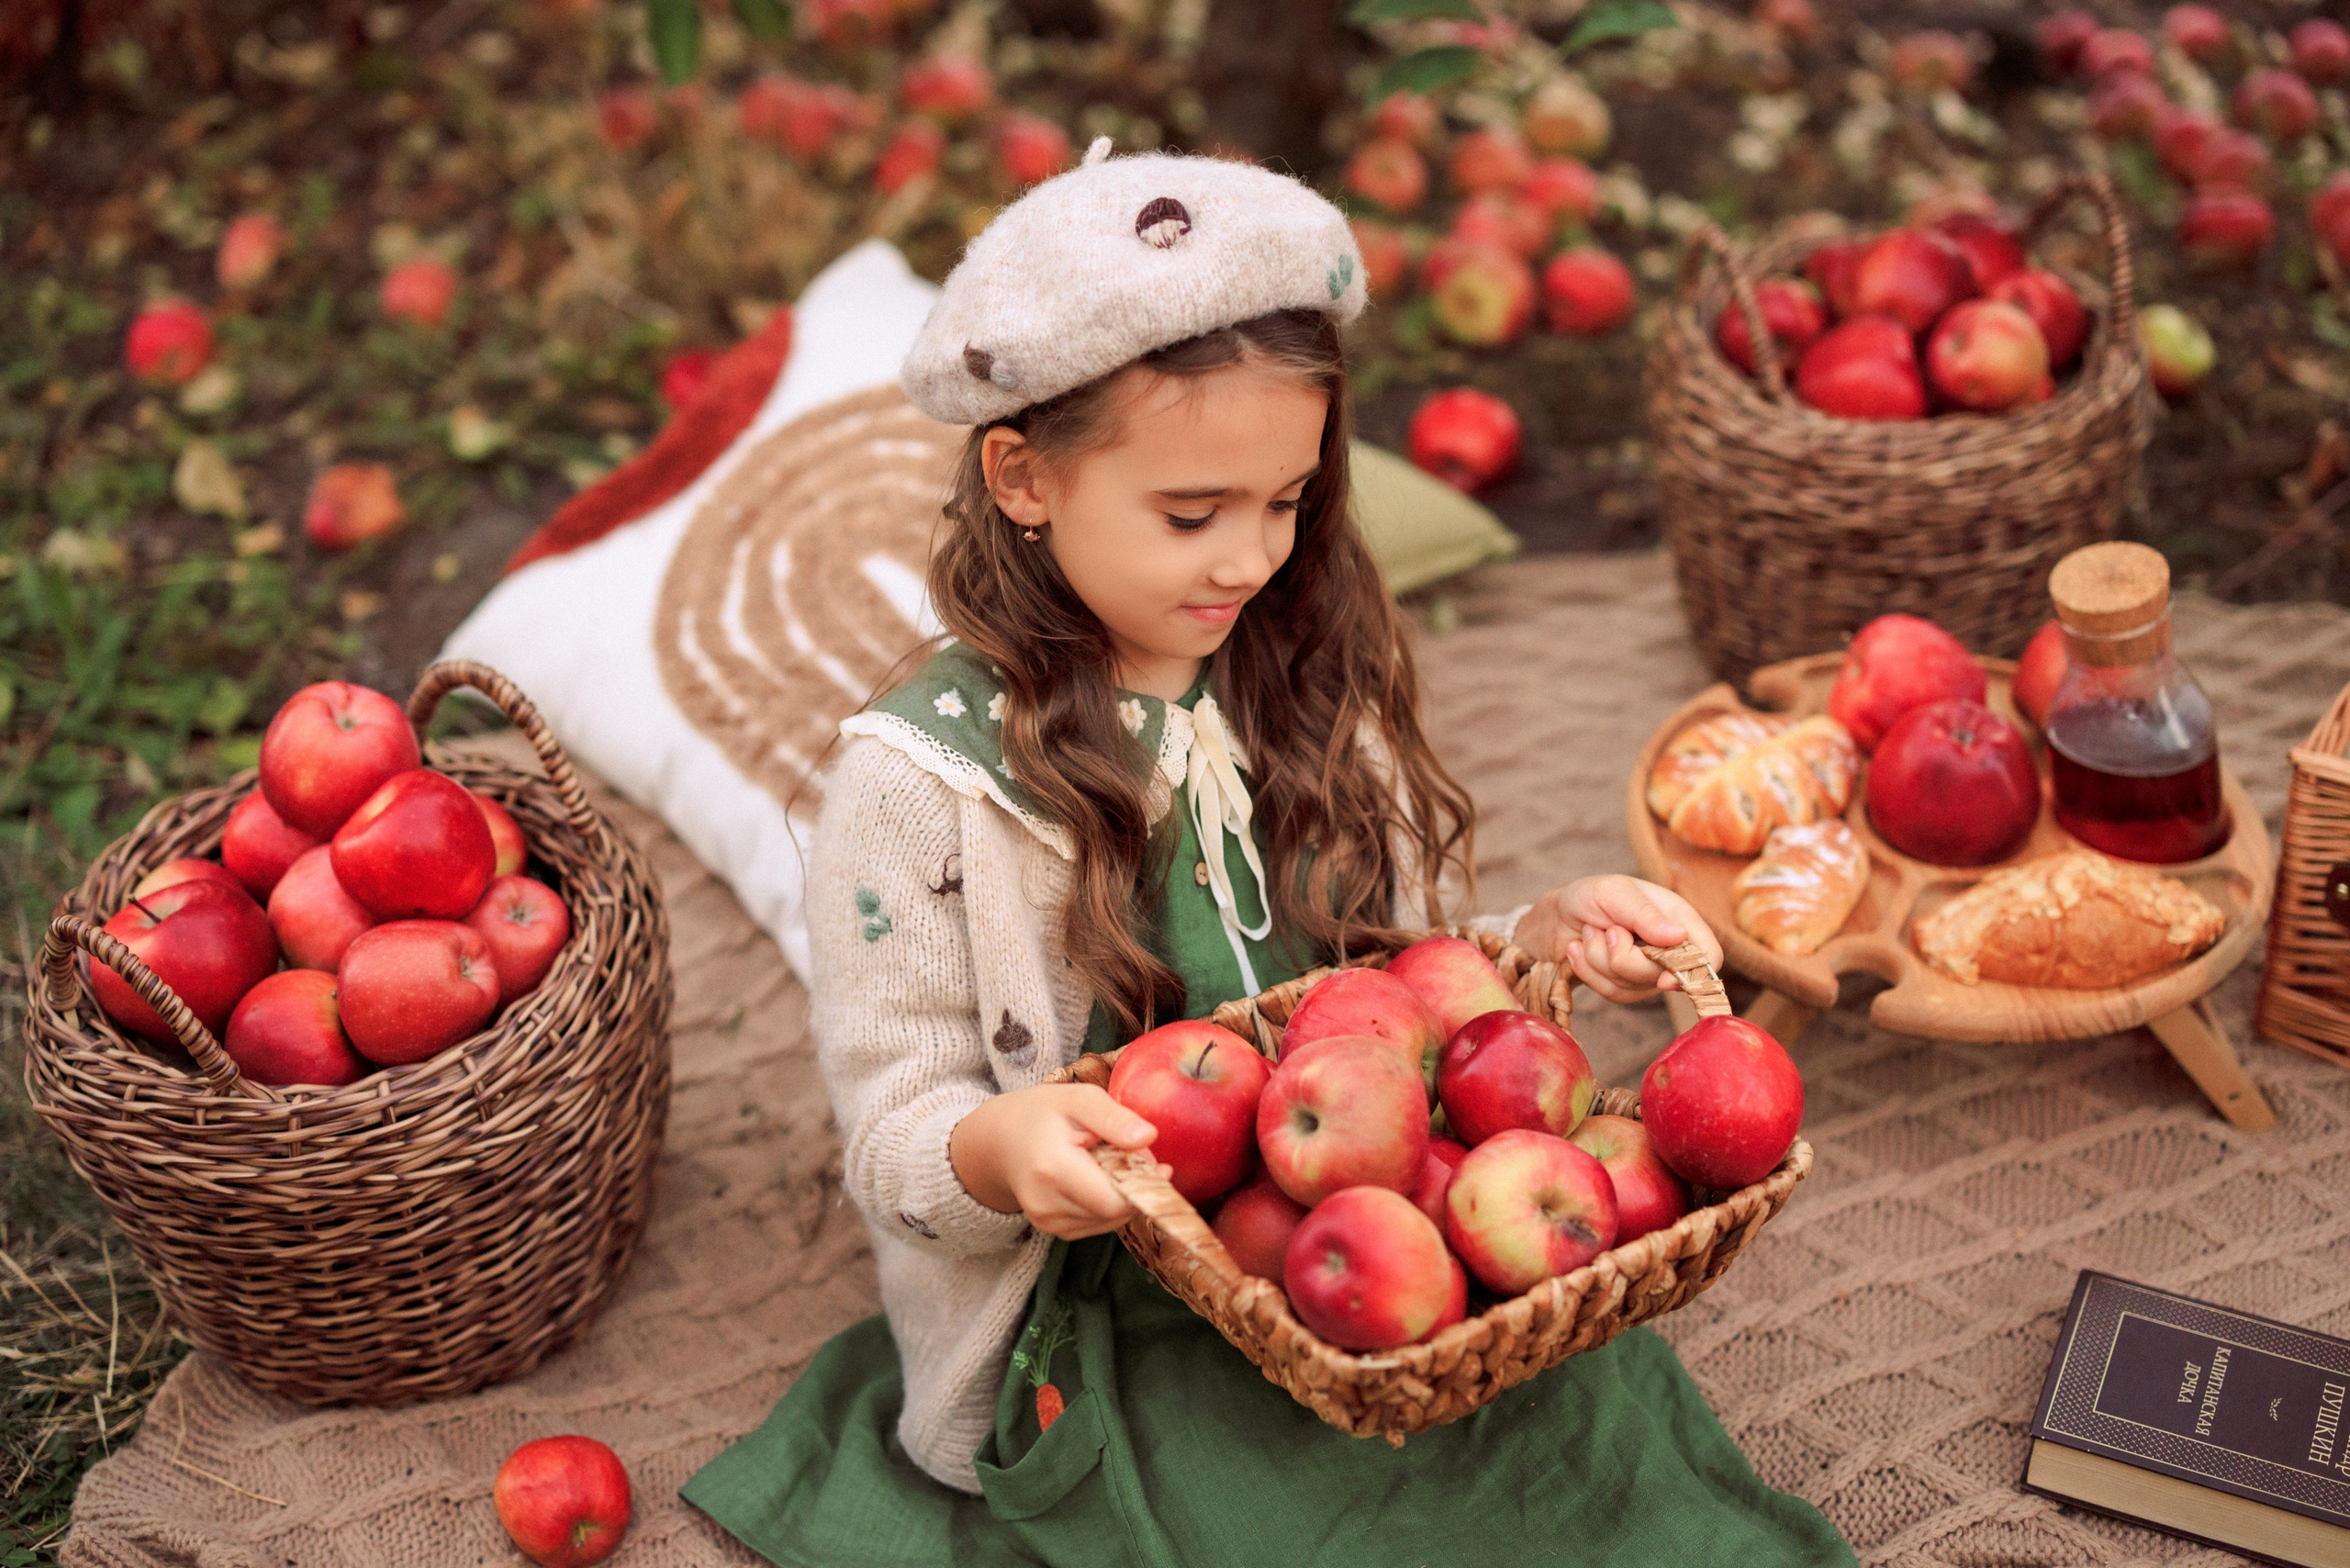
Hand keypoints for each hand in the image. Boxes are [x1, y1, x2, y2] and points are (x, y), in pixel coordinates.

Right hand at [948, 1083, 1159, 1241]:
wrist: (999, 1141)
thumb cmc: (1042, 1114)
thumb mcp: (1078, 1099)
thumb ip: (1113, 1117)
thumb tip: (1149, 1137)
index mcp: (1053, 1168)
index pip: (1115, 1200)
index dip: (1142, 1181)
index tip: (1148, 1155)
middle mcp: (1047, 1205)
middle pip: (1115, 1212)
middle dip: (1133, 1185)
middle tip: (1127, 1152)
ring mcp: (1048, 1223)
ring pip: (1110, 1221)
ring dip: (1120, 1194)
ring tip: (1104, 1161)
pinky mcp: (1053, 1230)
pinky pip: (1097, 1224)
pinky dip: (1106, 1203)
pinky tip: (1094, 1178)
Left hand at [1513, 874, 1723, 1005]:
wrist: (1557, 916)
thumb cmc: (1590, 897)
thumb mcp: (1614, 892)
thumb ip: (1645, 914)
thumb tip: (1679, 936)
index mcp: (1678, 918)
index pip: (1709, 955)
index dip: (1694, 971)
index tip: (1663, 975)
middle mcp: (1669, 948)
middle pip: (1664, 977)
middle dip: (1623, 957)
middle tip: (1607, 930)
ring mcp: (1648, 972)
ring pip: (1632, 987)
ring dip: (1599, 959)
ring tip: (1591, 933)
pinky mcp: (1626, 988)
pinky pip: (1612, 994)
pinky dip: (1588, 971)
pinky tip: (1579, 950)